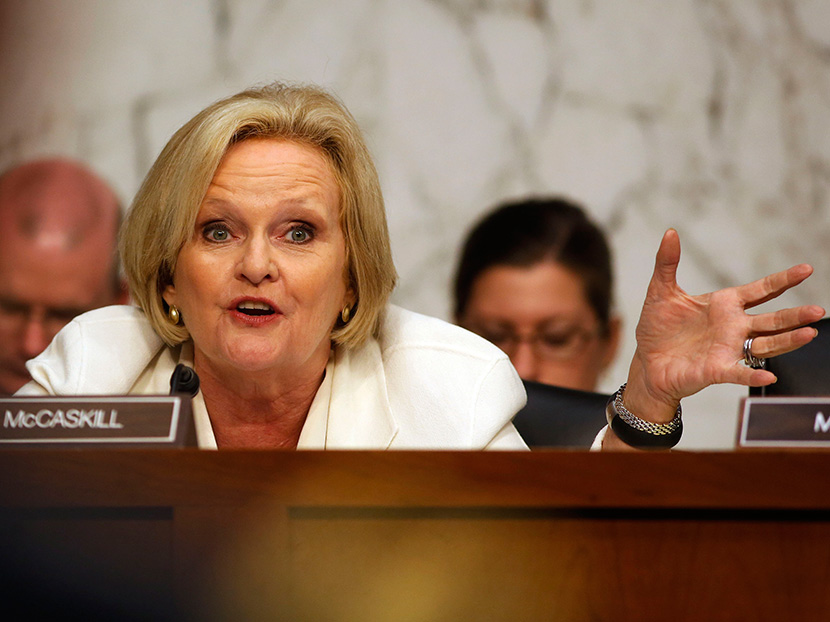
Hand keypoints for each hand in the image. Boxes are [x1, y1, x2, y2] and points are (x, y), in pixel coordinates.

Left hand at [623, 229, 824, 422]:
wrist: (646, 361)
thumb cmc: (657, 328)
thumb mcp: (661, 292)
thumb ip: (667, 263)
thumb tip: (669, 233)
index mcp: (724, 305)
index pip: (760, 290)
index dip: (783, 280)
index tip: (806, 269)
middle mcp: (733, 327)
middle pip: (772, 319)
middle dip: (794, 315)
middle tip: (818, 310)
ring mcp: (727, 349)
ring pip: (765, 344)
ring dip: (787, 340)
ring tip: (809, 333)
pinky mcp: (716, 370)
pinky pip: (738, 373)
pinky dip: (753, 375)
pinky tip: (769, 376)